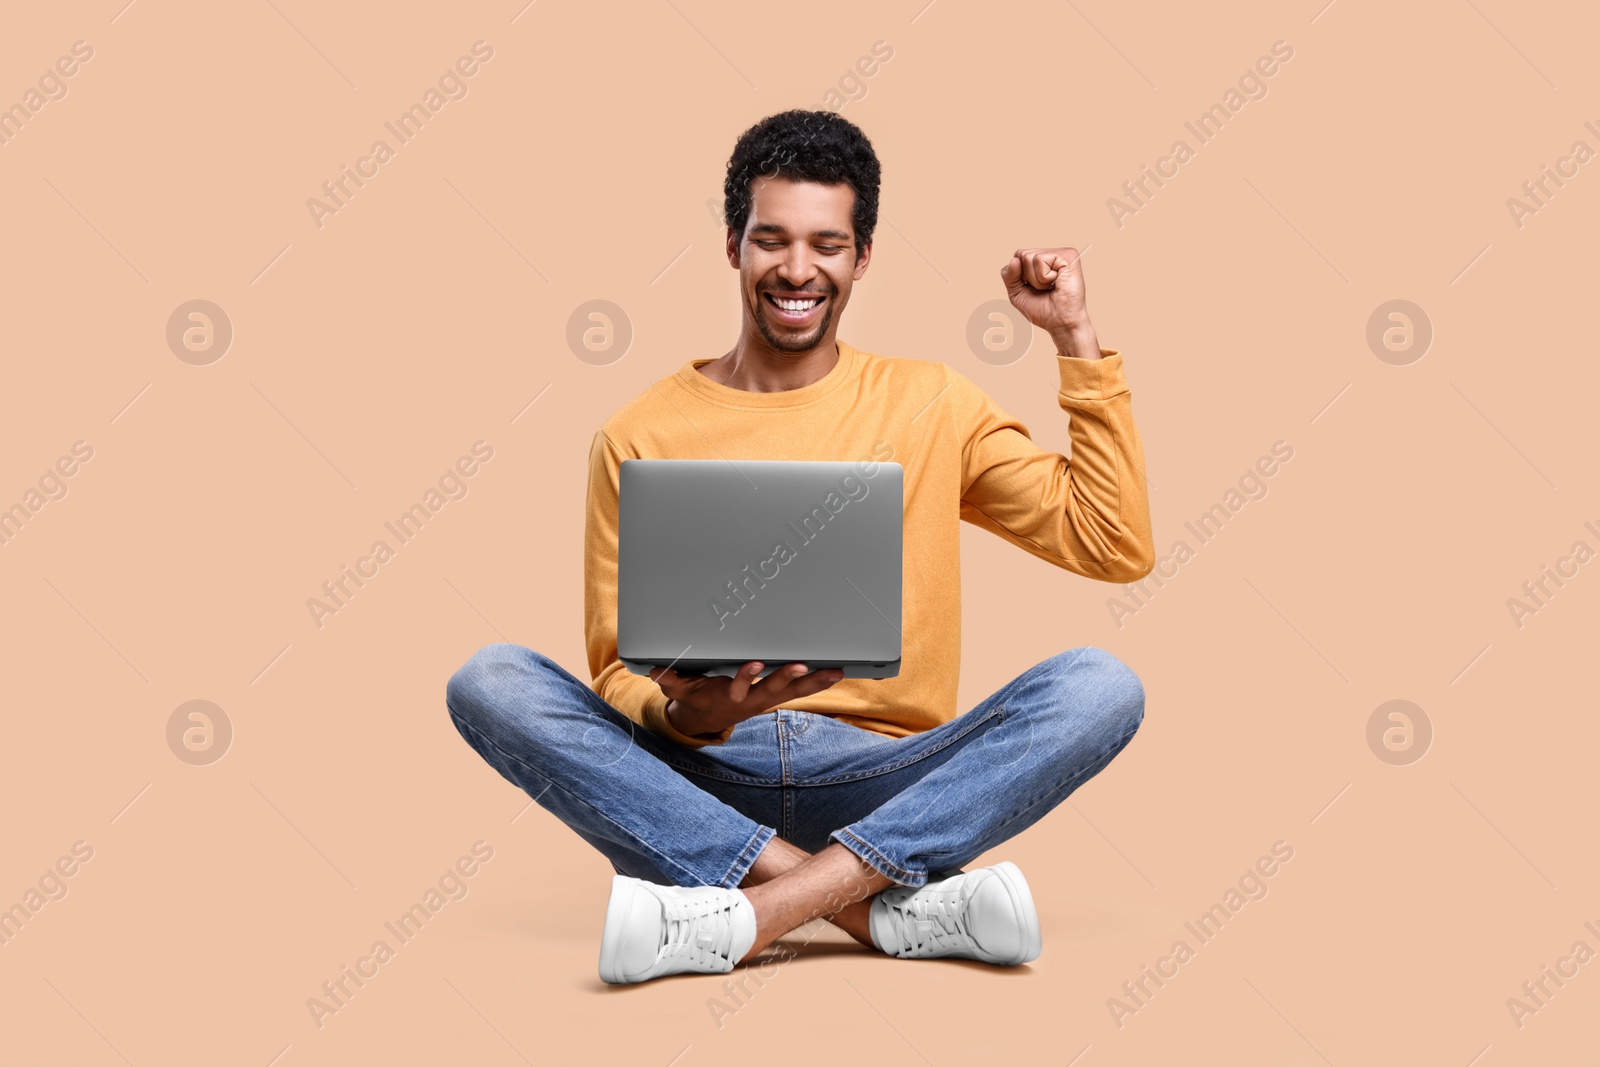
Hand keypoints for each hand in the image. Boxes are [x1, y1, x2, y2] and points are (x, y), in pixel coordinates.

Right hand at [649, 661, 844, 736]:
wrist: (708, 719)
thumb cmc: (696, 698)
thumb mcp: (680, 691)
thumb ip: (670, 681)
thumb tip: (655, 671)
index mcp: (729, 696)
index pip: (738, 686)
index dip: (746, 677)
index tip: (754, 663)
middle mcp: (752, 700)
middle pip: (772, 689)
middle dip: (787, 677)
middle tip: (802, 665)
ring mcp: (767, 699)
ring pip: (793, 691)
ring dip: (814, 682)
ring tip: (835, 672)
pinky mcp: (778, 696)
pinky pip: (801, 690)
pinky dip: (818, 682)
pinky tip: (836, 673)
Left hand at [1000, 247, 1098, 355]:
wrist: (1060, 323)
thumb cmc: (1043, 310)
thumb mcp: (1017, 293)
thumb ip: (1009, 275)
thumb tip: (1014, 259)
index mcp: (1042, 261)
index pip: (1017, 256)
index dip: (1019, 275)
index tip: (1034, 288)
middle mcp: (1052, 254)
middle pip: (1021, 254)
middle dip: (1027, 277)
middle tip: (1044, 288)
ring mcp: (1061, 253)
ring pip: (1028, 257)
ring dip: (1036, 279)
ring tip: (1051, 286)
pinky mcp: (1068, 255)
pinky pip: (1040, 259)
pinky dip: (1043, 277)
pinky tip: (1057, 282)